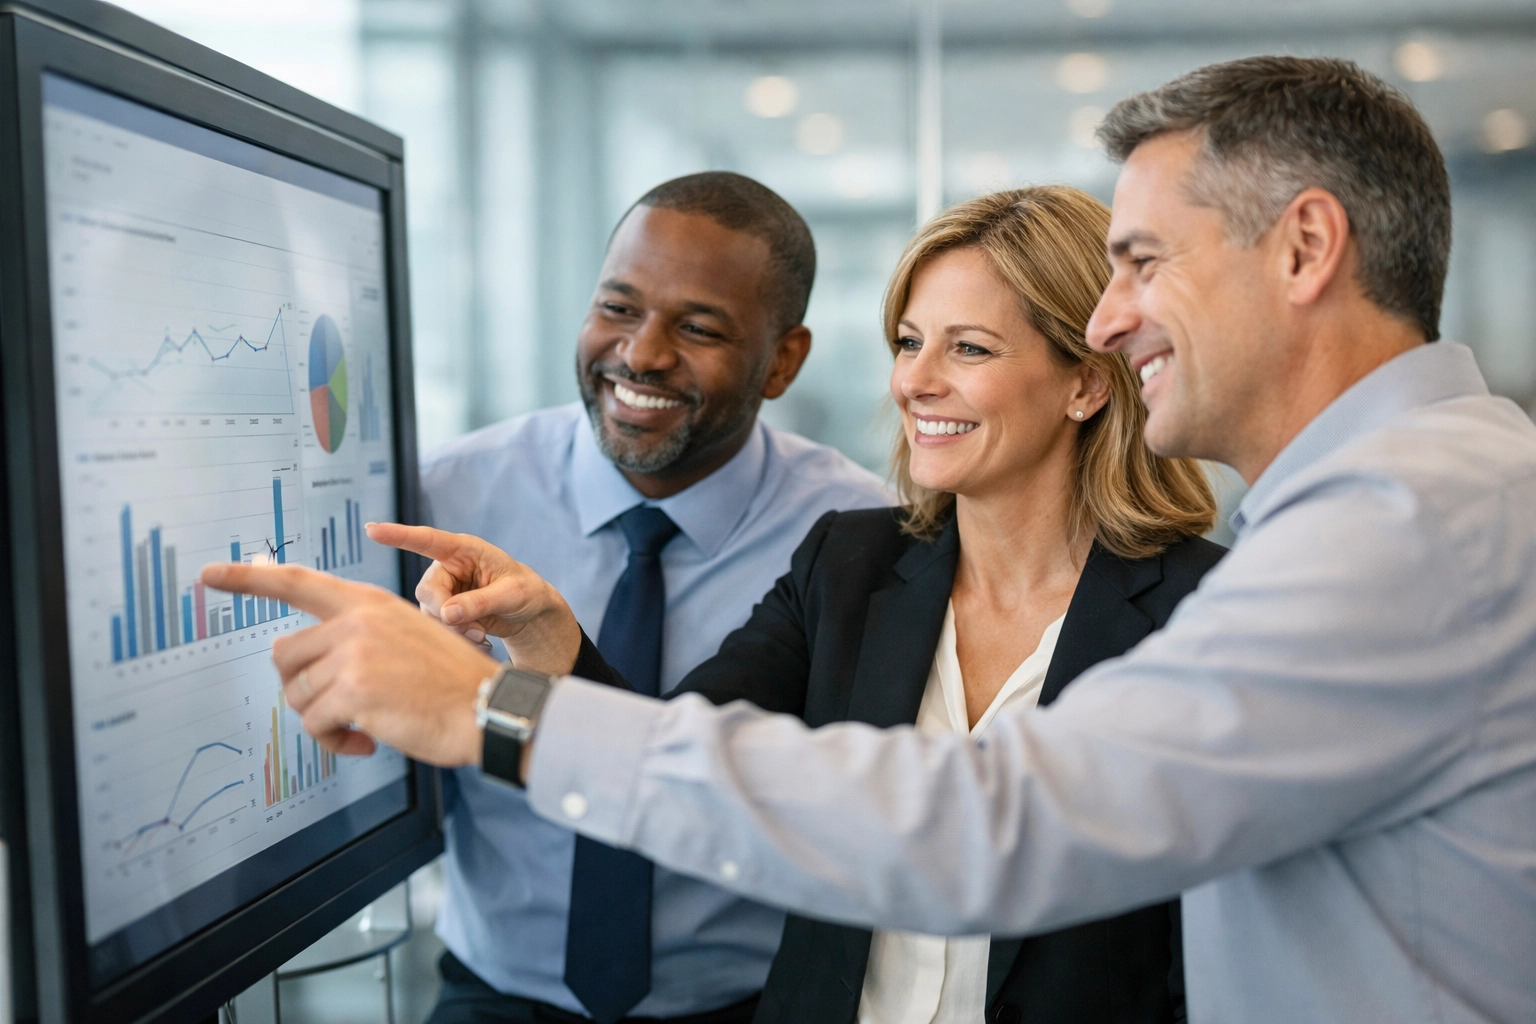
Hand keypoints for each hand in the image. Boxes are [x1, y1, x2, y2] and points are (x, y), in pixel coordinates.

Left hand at [199, 562, 497, 766]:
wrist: (485, 706)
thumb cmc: (449, 681)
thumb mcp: (405, 636)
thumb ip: (357, 637)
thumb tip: (303, 665)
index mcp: (367, 603)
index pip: (295, 581)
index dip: (247, 579)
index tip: (210, 575)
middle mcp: (356, 621)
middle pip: (284, 655)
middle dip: (301, 688)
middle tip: (335, 708)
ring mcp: (353, 654)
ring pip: (297, 695)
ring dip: (323, 721)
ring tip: (360, 728)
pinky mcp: (353, 692)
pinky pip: (315, 724)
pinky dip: (334, 742)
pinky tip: (366, 741)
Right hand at [365, 522, 582, 675]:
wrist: (529, 613)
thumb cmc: (525, 592)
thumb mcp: (512, 594)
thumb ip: (480, 602)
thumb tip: (447, 614)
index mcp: (464, 550)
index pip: (428, 540)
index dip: (399, 535)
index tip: (372, 529)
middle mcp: (447, 567)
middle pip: (426, 591)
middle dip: (447, 614)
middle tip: (477, 630)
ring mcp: (442, 590)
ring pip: (429, 613)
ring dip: (454, 630)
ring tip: (483, 635)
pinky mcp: (442, 611)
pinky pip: (436, 627)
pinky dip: (456, 637)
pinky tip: (480, 640)